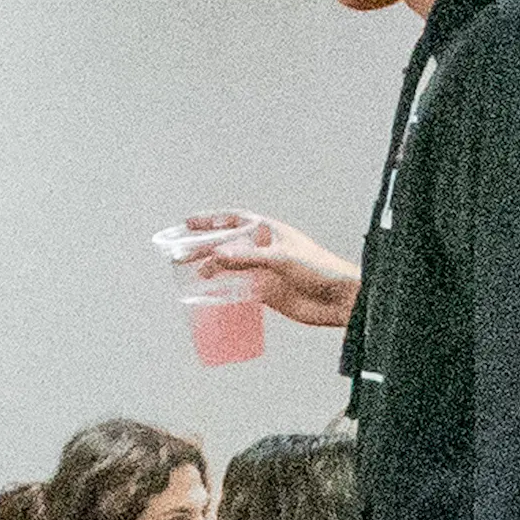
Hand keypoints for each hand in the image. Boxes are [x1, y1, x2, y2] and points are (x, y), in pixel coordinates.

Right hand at [173, 209, 358, 332]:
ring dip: (210, 269)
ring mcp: (265, 271)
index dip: (211, 220)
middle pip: (227, 244)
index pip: (234, 219)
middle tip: (178, 254)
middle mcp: (264, 249)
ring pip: (230, 267)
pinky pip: (240, 289)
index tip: (189, 223)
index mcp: (269, 231)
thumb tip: (217, 256)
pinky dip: (224, 290)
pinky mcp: (268, 292)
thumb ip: (248, 258)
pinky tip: (209, 294)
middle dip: (203, 248)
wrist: (340, 299)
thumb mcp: (281, 259)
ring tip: (188, 273)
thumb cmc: (320, 269)